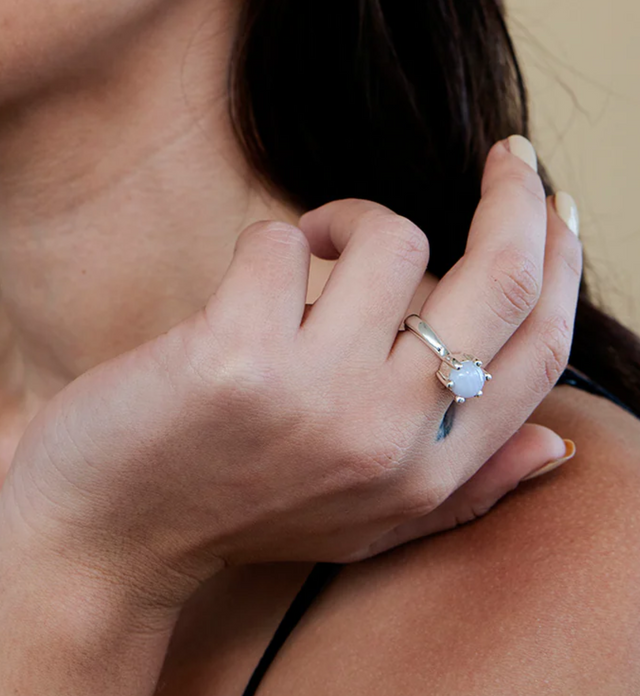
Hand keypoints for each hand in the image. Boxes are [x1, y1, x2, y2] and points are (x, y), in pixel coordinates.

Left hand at [0, 137, 581, 617]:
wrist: (110, 539)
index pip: (539, 350)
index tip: (554, 206)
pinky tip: (245, 289)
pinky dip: (271, 244)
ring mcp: (316, 395)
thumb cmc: (240, 511)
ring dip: (351, 224)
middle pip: (500, 280)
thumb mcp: (370, 522)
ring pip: (392, 240)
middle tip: (506, 156)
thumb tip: (556, 442)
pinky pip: (286, 241)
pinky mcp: (238, 355)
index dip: (561, 262)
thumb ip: (469, 486)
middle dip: (517, 196)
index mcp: (428, 472)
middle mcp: (389, 437)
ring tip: (312, 257)